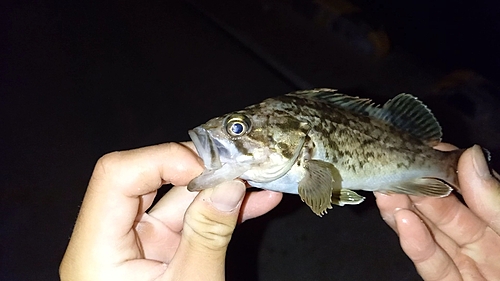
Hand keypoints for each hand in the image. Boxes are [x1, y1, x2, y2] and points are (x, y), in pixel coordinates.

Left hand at [59, 142, 282, 280]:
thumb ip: (208, 234)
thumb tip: (231, 184)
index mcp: (97, 248)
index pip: (118, 175)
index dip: (163, 160)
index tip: (210, 169)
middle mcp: (110, 238)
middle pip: (145, 180)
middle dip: (196, 169)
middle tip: (238, 166)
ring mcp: (136, 245)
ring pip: (173, 199)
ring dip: (216, 191)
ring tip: (257, 182)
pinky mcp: (158, 253)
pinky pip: (187, 222)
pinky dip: (217, 213)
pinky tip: (254, 204)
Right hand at [376, 144, 499, 279]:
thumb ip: (498, 203)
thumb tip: (470, 157)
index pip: (477, 189)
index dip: (450, 168)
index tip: (427, 149)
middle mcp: (490, 242)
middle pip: (449, 211)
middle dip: (420, 189)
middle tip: (395, 169)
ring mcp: (470, 267)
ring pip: (434, 236)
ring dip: (407, 213)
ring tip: (387, 192)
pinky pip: (434, 266)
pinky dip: (416, 244)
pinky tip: (402, 222)